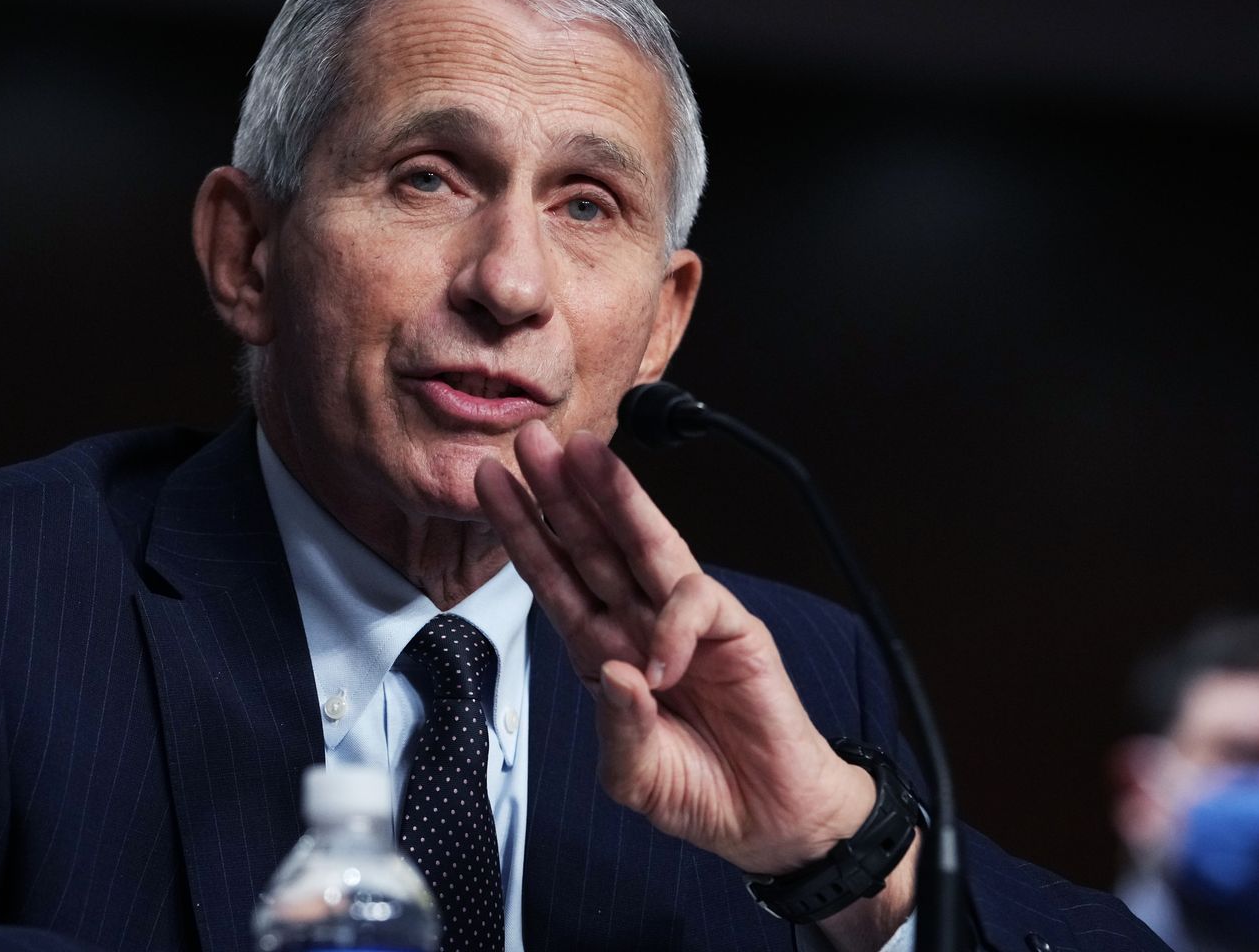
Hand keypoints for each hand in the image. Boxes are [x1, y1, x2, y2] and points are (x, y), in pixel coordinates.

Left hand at [475, 422, 878, 874]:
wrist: (769, 817)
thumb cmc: (699, 791)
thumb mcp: (635, 776)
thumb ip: (619, 729)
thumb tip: (615, 674)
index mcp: (602, 649)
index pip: (553, 577)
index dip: (522, 532)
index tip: (490, 486)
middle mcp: (638, 624)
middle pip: (592, 544)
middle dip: (559, 491)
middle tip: (531, 441)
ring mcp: (685, 624)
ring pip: (646, 545)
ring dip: (616, 498)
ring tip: (586, 456)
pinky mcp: (735, 631)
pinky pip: (696, 606)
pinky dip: (674, 626)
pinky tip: (661, 664)